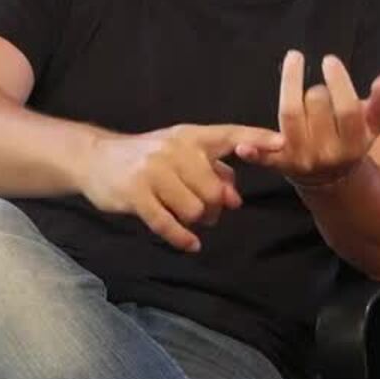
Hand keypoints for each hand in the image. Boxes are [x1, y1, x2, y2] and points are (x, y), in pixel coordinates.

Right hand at [79, 123, 284, 252]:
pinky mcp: (135, 195)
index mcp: (190, 136)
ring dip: (198, 222)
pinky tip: (190, 244)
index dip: (257, 138)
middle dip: (216, 208)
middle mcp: (174, 150)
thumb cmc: (149, 158)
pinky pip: (169, 224)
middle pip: (215, 190)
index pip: (230, 134)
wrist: (97, 158)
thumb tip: (235, 199)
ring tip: (190, 219)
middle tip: (208, 212)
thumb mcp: (182, 153)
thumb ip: (214, 171)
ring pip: (195, 210)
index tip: (282, 144)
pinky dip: (183, 239)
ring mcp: (153, 172)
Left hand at [234, 51, 379, 189]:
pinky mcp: (279, 164)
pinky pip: (265, 158)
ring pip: (291, 116)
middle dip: (318, 87)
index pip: (346, 109)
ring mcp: (301, 160)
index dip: (338, 81)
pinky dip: (254, 153)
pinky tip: (242, 146)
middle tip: (320, 87)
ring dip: (290, 86)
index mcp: (353, 145)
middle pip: (316, 105)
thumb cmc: (351, 140)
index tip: (329, 60)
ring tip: (294, 64)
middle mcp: (327, 155)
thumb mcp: (371, 127)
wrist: (332, 178)